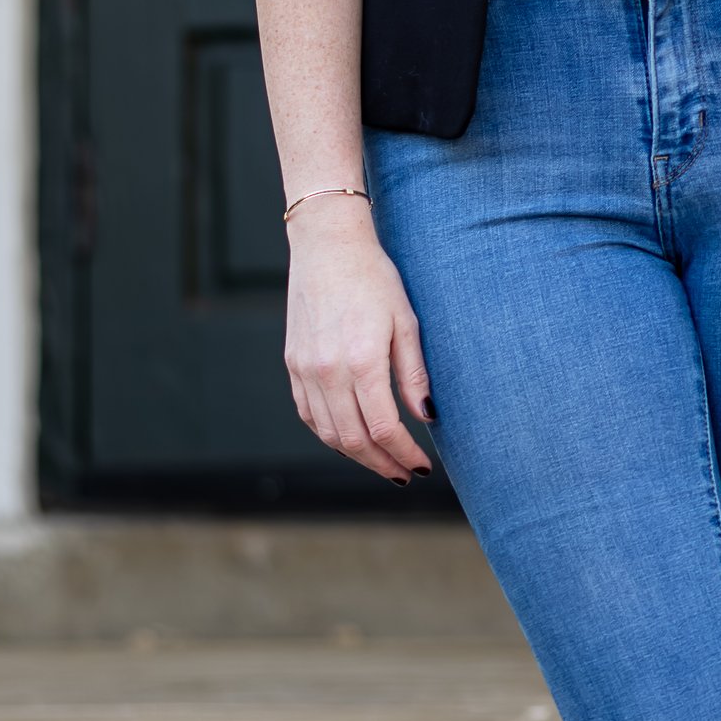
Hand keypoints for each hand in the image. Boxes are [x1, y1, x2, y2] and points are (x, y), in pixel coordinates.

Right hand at [283, 197, 434, 483]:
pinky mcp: (293, 364)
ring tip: (382, 461)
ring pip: (328, 433)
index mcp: (361, 360)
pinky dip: (331, 434)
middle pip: (353, 440)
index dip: (404, 453)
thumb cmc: (374, 278)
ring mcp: (305, 369)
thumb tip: (427, 418)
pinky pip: (309, 414)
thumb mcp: (406, 321)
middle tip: (404, 474)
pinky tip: (351, 438)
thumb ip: (414, 374)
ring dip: (356, 456)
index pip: (383, 428)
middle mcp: (327, 370)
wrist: (327, 246)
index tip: (422, 466)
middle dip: (382, 464)